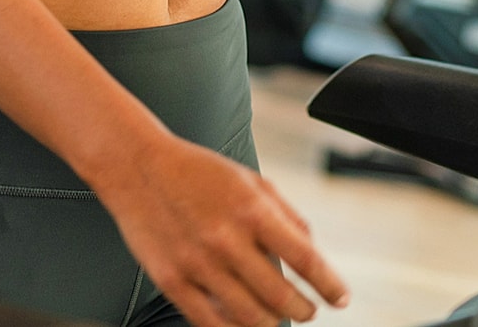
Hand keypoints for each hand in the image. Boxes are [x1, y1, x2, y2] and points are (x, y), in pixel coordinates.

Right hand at [93, 127, 349, 325]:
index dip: (329, 284)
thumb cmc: (196, 171)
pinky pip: (211, 323)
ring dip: (274, 324)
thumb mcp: (248, 178)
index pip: (305, 258)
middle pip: (282, 297)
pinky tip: (242, 324)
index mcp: (250, 209)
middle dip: (304, 310)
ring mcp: (198, 263)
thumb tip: (312, 248)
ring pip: (251, 318)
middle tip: (307, 310)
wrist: (137, 166)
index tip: (340, 297)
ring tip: (279, 318)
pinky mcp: (173, 281)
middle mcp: (227, 239)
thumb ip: (285, 212)